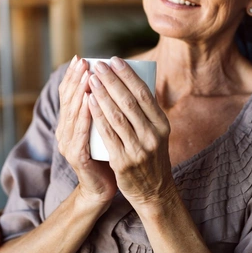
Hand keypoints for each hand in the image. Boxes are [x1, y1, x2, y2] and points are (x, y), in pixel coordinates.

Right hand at [56, 57, 116, 206]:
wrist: (103, 188)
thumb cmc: (108, 154)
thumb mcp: (105, 127)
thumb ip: (105, 109)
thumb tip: (119, 82)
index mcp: (70, 122)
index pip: (68, 94)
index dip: (73, 75)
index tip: (82, 57)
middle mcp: (65, 131)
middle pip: (68, 100)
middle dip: (76, 78)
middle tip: (84, 62)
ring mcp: (69, 144)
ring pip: (73, 113)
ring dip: (80, 92)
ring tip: (88, 75)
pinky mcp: (77, 157)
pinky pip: (80, 134)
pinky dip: (85, 116)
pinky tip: (89, 102)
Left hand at [87, 57, 174, 210]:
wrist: (154, 192)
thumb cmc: (151, 157)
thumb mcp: (157, 134)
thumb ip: (146, 113)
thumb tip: (130, 82)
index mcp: (162, 125)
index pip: (144, 94)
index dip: (128, 75)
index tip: (115, 60)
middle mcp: (153, 135)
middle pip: (129, 102)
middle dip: (112, 80)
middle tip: (98, 65)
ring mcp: (138, 149)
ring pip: (117, 116)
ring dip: (102, 94)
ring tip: (90, 79)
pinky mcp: (123, 162)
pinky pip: (107, 134)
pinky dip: (97, 116)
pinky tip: (89, 102)